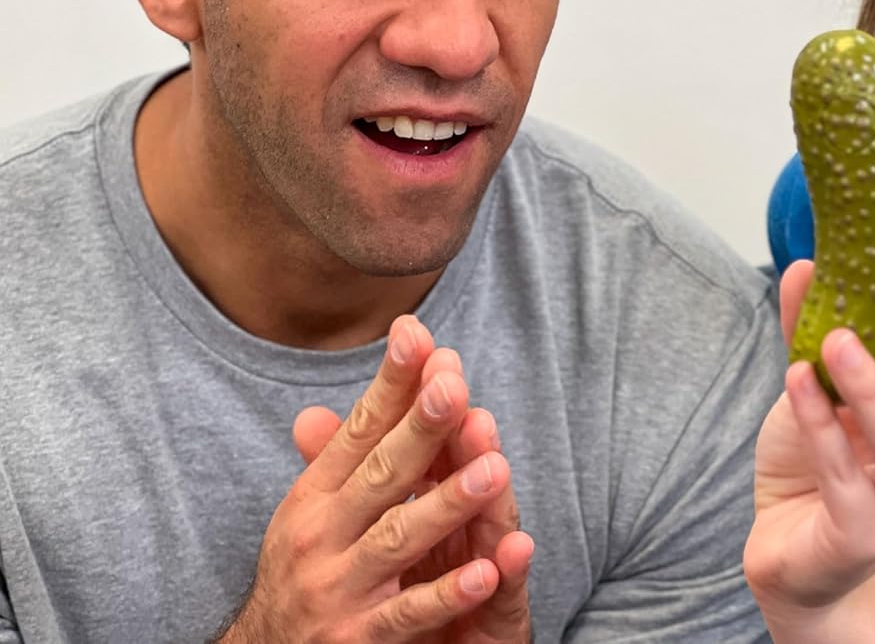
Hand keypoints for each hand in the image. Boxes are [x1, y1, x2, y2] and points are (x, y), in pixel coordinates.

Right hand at [220, 316, 531, 641]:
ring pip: (401, 537)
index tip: (418, 334)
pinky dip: (450, 593)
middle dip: (420, 427)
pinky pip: (411, 613)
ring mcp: (339, 588)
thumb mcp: (312, 510)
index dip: (390, 383)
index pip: (359, 430)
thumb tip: (329, 393)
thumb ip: (339, 454)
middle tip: (457, 386)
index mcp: (314, 497)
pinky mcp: (358, 640)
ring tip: (495, 468)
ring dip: (449, 502)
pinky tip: (487, 570)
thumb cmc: (305, 570)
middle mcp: (321, 535)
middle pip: (382, 473)